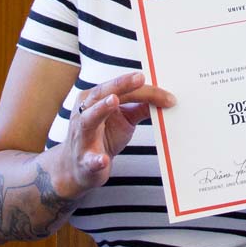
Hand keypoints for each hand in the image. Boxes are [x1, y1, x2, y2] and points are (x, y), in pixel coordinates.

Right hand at [53, 71, 175, 197]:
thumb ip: (141, 107)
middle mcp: (84, 114)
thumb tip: (165, 98)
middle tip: (139, 78)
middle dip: (120, 85)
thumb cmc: (102, 137)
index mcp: (94, 100)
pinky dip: (96, 159)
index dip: (143, 89)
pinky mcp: (84, 160)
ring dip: (101, 109)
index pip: (119, 89)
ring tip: (114, 101)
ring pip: (88, 120)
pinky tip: (104, 160)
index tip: (166, 93)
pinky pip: (90, 159)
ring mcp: (82, 137)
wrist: (79, 168)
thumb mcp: (124, 119)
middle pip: (101, 95)